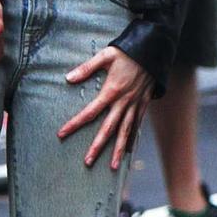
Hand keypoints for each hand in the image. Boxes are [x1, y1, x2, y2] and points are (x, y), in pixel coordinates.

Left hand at [58, 46, 153, 170]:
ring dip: (117, 149)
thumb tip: (68, 78)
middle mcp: (124, 102)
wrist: (154, 50)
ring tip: (111, 166)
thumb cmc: (127, 51)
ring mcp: (135, 105)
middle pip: (108, 128)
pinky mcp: (144, 104)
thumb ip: (87, 68)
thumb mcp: (106, 55)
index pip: (90, 112)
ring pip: (125, 132)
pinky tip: (127, 152)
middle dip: (97, 146)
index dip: (75, 123)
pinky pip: (137, 125)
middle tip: (87, 161)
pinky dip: (131, 139)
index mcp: (112, 91)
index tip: (62, 134)